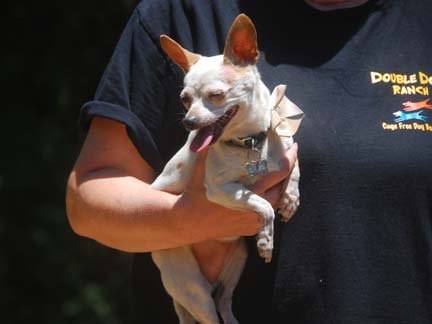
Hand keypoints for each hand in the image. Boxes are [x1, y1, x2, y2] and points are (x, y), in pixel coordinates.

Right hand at [175, 143, 297, 282]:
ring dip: (279, 189)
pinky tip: (267, 191)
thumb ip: (206, 151)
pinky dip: (269, 203)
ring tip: (279, 175)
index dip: (289, 161)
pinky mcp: (250, 230)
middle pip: (282, 191)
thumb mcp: (200, 171)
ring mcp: (253, 222)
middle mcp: (254, 210)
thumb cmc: (194, 195)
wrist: (187, 223)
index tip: (294, 147)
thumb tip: (207, 131)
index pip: (278, 176)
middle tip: (288, 160)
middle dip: (288, 175)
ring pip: (276, 204)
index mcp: (247, 194)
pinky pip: (267, 216)